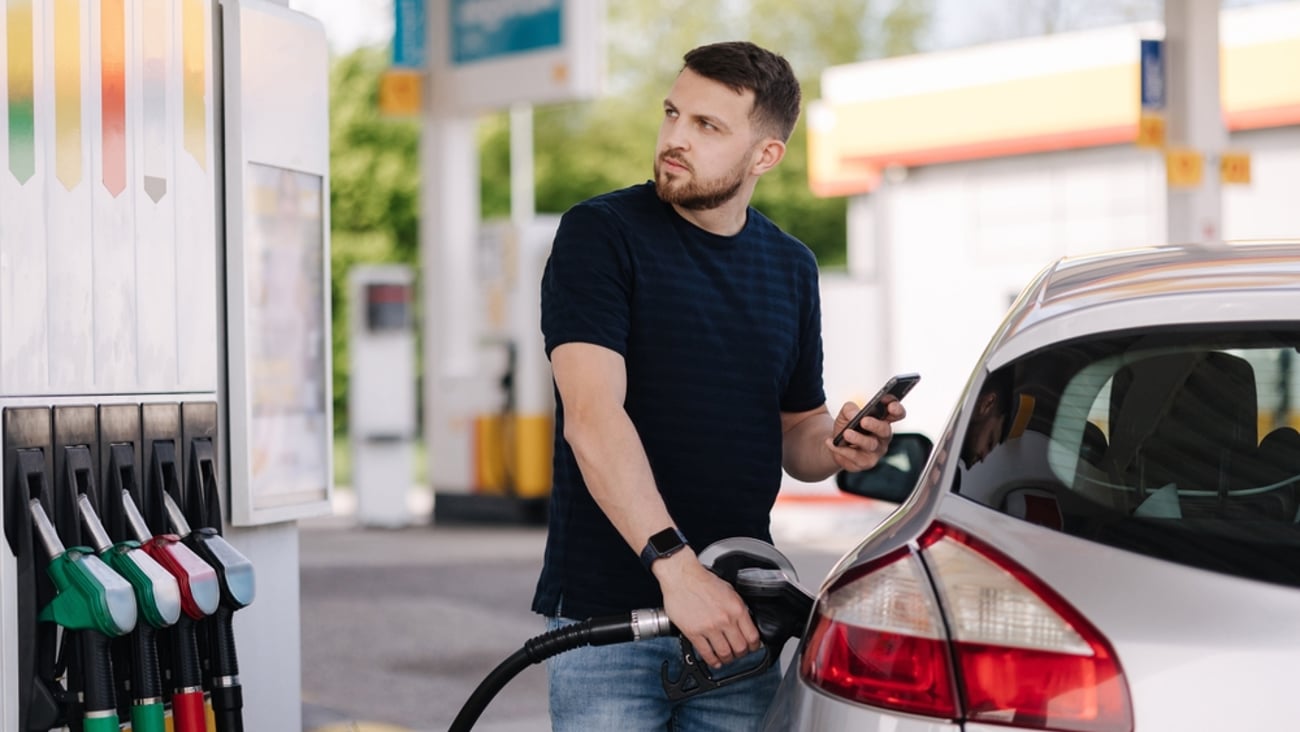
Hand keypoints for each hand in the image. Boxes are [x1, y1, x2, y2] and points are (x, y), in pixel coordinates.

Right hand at [653, 550, 760, 668]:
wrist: (682, 576)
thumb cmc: (703, 580)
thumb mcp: (729, 590)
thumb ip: (738, 607)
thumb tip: (745, 622)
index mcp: (736, 608)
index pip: (752, 636)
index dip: (754, 646)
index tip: (752, 648)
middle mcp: (725, 619)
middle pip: (740, 648)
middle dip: (741, 654)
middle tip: (739, 654)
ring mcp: (709, 628)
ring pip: (724, 653)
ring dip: (727, 659)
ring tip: (726, 658)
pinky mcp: (693, 633)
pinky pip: (706, 653)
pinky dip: (711, 661)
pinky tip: (713, 661)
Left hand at [827, 398, 904, 470]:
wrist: (834, 444)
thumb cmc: (846, 426)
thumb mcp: (845, 413)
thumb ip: (850, 409)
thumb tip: (854, 414)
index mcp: (883, 421)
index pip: (897, 414)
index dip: (896, 409)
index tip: (889, 404)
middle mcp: (883, 437)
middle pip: (885, 430)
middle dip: (875, 425)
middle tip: (864, 421)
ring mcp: (876, 451)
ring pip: (870, 445)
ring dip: (858, 439)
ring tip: (846, 433)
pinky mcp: (865, 463)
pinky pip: (855, 457)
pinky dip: (842, 450)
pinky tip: (832, 443)